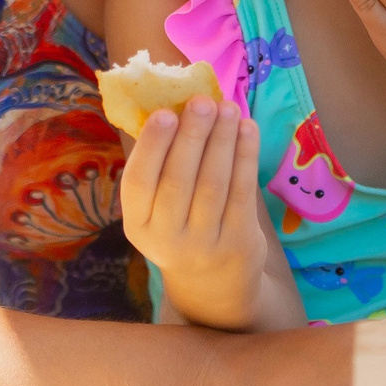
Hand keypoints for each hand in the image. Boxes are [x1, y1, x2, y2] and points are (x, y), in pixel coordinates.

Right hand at [118, 99, 292, 331]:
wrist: (212, 284)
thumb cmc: (180, 226)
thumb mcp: (157, 209)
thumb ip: (160, 164)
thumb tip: (174, 101)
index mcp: (138, 224)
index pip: (138, 182)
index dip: (152, 146)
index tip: (166, 112)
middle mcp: (166, 238)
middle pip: (179, 180)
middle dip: (193, 136)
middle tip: (203, 101)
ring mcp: (204, 244)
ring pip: (213, 183)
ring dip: (222, 140)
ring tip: (228, 108)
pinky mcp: (238, 243)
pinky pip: (242, 192)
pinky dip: (245, 156)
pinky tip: (247, 129)